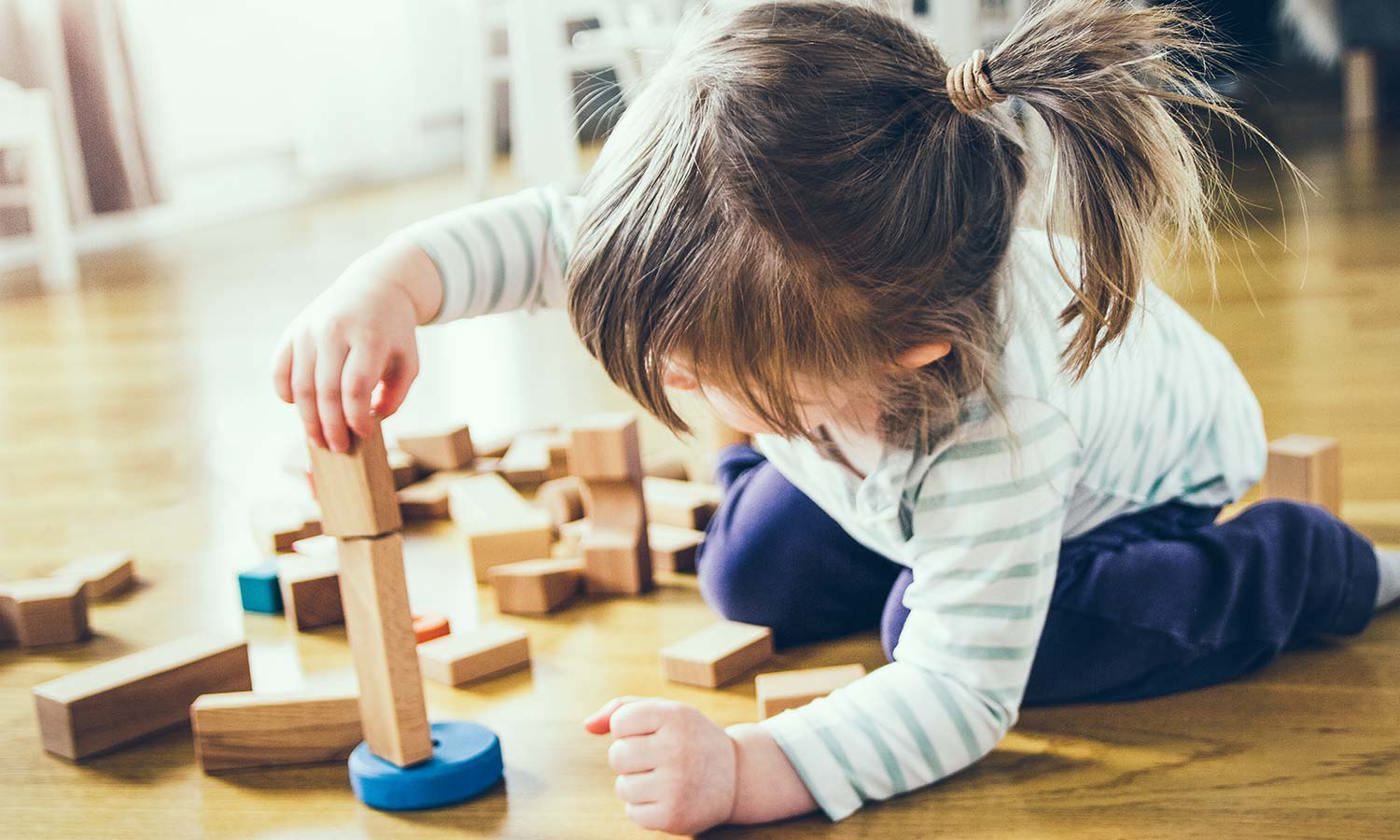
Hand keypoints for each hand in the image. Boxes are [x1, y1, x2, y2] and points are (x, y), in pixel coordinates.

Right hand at [271, 243, 438, 451]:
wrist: (376, 288)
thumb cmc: (394, 333)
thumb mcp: (408, 361)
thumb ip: (394, 396)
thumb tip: (367, 423)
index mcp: (369, 337)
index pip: (356, 387)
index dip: (356, 417)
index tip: (363, 434)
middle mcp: (336, 330)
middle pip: (326, 390)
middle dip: (330, 426)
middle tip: (337, 448)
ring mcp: (310, 329)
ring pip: (300, 385)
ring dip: (307, 419)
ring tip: (318, 439)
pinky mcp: (294, 330)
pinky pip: (280, 369)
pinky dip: (285, 393)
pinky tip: (297, 408)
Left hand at [584, 697, 736, 834]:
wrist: (737, 776)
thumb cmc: (689, 739)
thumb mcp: (665, 712)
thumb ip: (621, 709)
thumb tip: (586, 727)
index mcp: (675, 717)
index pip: (620, 722)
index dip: (629, 729)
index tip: (653, 732)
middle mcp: (677, 749)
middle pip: (617, 755)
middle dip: (630, 757)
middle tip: (657, 757)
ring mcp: (676, 785)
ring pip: (622, 786)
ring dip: (636, 784)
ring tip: (665, 778)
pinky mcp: (673, 816)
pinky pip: (632, 812)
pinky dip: (644, 807)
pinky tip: (668, 797)